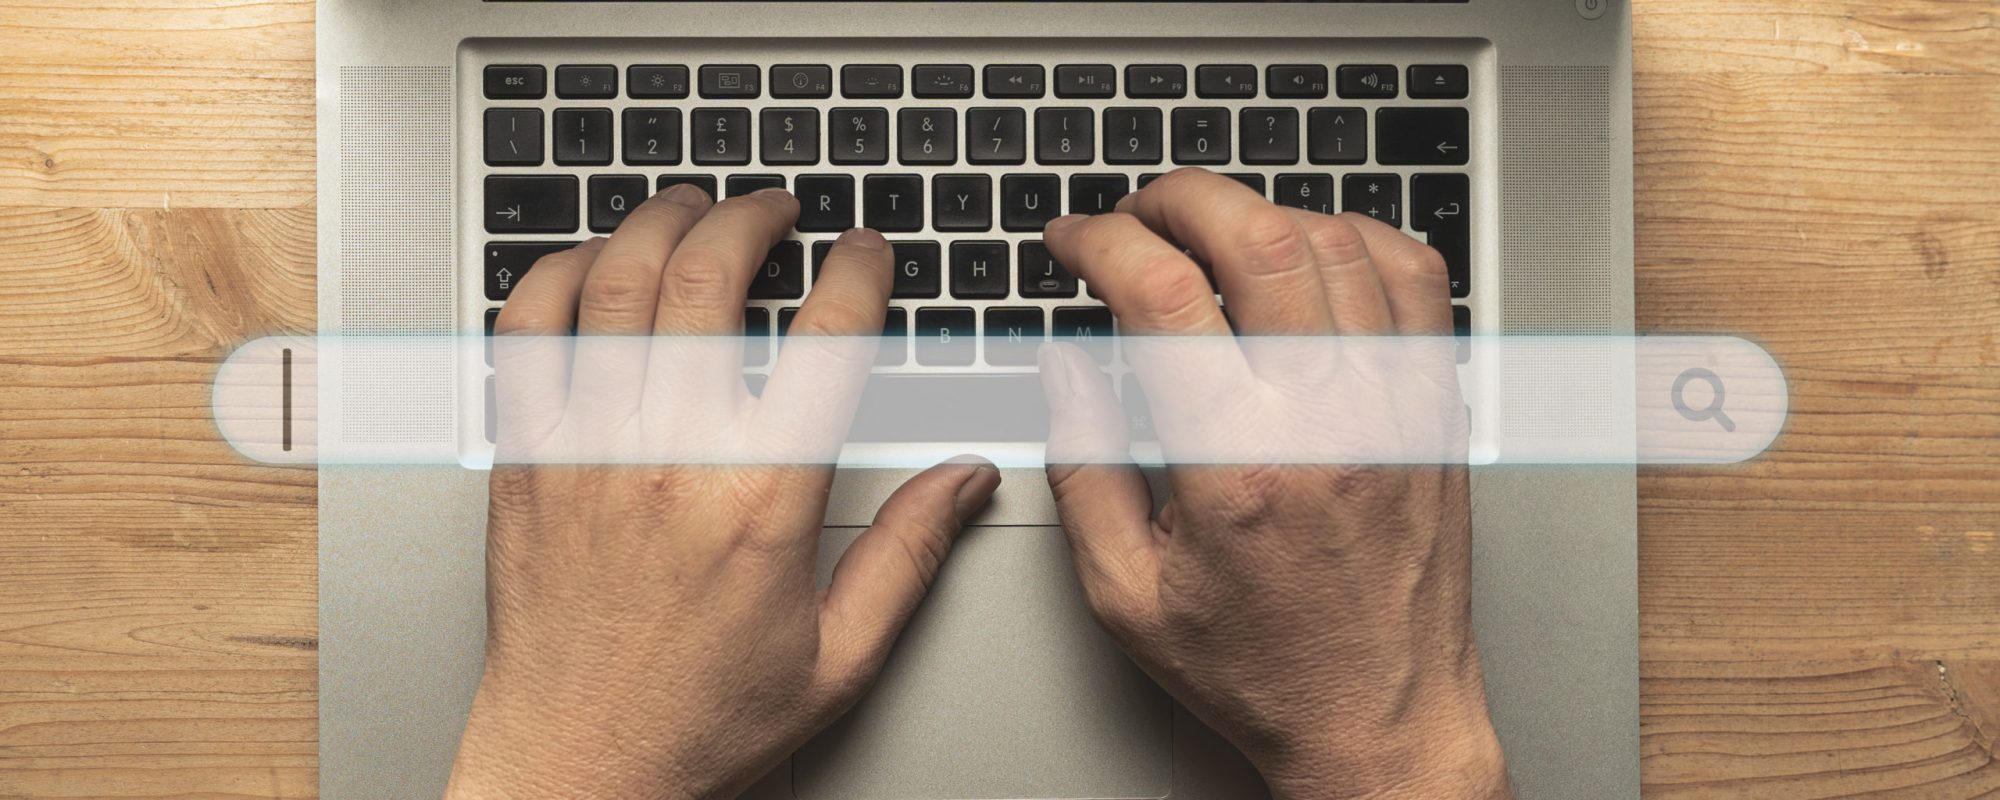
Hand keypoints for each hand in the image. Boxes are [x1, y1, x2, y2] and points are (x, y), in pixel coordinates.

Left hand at [447, 185, 1000, 798]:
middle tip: (776, 209)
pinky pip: (525, 333)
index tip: (866, 251)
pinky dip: (555, 274)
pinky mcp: (522, 462)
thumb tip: (966, 478)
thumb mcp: (840, 655)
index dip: (857, 271)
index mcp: (761, 501)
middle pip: (710, 280)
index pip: (826, 340)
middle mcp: (669, 460)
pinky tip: (588, 264)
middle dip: (753, 218)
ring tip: (691, 208)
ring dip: (658, 223)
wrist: (578, 770)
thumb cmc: (698, 722)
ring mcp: (585, 451)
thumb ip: (910, 553)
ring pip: (615, 284)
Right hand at [1037, 169, 1509, 799]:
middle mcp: (1326, 423)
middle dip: (1176, 197)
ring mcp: (1394, 407)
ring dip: (1260, 212)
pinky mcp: (1436, 410)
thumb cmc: (1262, 670)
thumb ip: (1083, 467)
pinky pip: (1417, 278)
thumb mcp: (1124, 593)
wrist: (1380, 721)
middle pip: (1257, 235)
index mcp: (1236, 467)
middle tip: (1135, 214)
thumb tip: (1068, 365)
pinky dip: (1357, 237)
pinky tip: (1310, 254)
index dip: (1098, 242)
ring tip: (1210, 235)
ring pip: (1337, 241)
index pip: (1161, 295)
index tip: (1072, 243)